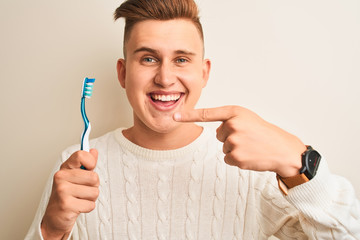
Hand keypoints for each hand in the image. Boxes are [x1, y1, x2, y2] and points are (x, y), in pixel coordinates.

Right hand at [41, 149, 98, 238]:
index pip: (81, 155)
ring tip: (79, 199)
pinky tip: (77, 207)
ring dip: (91, 198)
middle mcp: (61, 177)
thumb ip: (86, 164)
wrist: (55, 217)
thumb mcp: (76, 177)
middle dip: (94, 186)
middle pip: (94, 177)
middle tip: (82, 191)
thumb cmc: (68, 195)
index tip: (89, 169)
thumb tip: (94, 151)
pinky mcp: (66, 205)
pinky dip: (87, 208)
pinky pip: (91, 205)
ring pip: (95, 192)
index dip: (91, 162)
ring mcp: (62, 191)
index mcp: (65, 168)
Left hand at [174, 106, 305, 176]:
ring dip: (235, 149)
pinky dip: (237, 159)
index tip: (175, 116)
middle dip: (230, 138)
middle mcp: (233, 125)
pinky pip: (228, 159)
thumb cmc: (265, 133)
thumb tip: (217, 132)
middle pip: (218, 135)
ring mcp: (234, 141)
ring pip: (223, 148)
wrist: (283, 149)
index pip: (207, 114)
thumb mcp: (248, 118)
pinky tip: (250, 156)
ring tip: (251, 146)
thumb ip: (230, 120)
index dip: (189, 115)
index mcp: (235, 112)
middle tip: (248, 138)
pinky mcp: (236, 156)